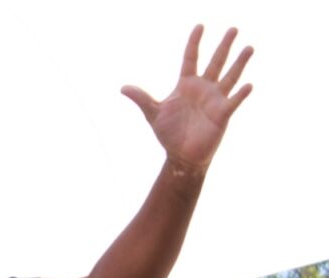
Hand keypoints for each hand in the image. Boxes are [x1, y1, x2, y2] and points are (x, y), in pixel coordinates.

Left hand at [122, 25, 253, 171]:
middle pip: (215, 62)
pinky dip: (240, 94)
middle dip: (224, 46)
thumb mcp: (153, 113)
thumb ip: (141, 98)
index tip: (200, 26)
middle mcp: (203, 88)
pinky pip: (233, 102)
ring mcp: (215, 100)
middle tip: (233, 28)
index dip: (194, 42)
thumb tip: (123, 88)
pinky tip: (247, 85)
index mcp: (186, 85)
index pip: (191, 58)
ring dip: (240, 63)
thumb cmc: (169, 133)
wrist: (181, 155)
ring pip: (230, 77)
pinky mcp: (222, 114)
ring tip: (249, 48)